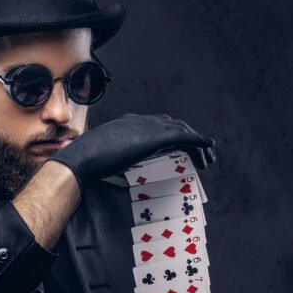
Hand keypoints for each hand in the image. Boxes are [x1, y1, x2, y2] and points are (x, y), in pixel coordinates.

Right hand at [47, 113, 217, 197]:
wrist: (84, 156)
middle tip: (200, 155)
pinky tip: (208, 147)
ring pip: (182, 130)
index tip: (179, 150)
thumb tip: (111, 172)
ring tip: (207, 159)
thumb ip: (114, 158)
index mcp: (129, 123)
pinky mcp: (156, 137)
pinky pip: (185, 136)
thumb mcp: (104, 156)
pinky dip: (199, 140)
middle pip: (173, 125)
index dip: (171, 135)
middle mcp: (142, 120)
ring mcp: (149, 126)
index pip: (157, 125)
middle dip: (189, 138)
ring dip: (198, 143)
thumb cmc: (87, 161)